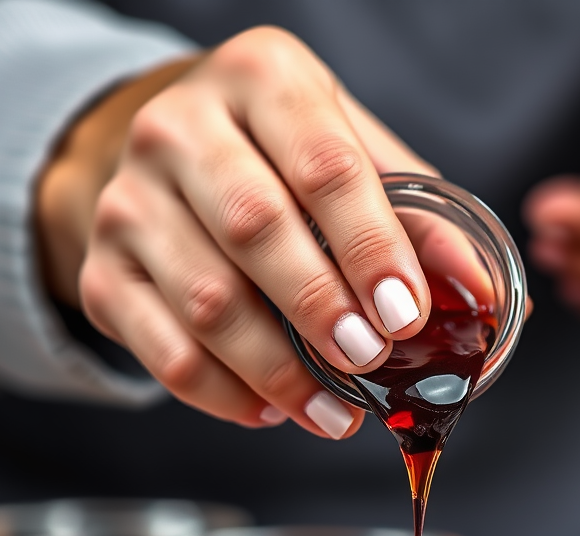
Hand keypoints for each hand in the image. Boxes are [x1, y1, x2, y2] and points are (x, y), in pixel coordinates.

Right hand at [38, 28, 436, 436]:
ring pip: (206, 303)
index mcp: (261, 79)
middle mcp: (179, 129)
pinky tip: (270, 410)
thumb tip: (476, 292)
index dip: (371, 247)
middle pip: (255, 227)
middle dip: (321, 309)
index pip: (324, 164)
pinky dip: (224, 396)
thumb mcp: (349, 155)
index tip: (407, 315)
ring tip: (333, 413)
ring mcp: (129, 203)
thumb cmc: (276, 160)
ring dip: (279, 373)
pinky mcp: (103, 274)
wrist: (161, 157)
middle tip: (369, 363)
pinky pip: (164, 352)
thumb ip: (414, 217)